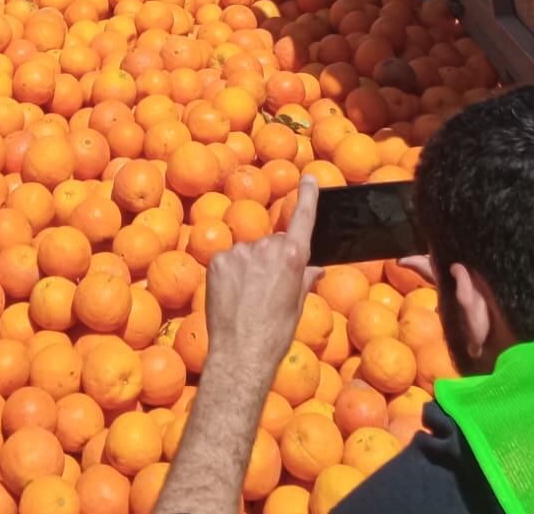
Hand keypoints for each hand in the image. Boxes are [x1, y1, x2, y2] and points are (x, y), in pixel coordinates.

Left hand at [204, 178, 320, 388]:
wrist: (241, 353)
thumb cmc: (276, 333)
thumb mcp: (298, 306)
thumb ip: (305, 279)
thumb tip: (316, 268)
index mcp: (292, 257)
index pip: (302, 218)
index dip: (308, 197)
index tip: (308, 178)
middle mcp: (266, 248)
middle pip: (273, 242)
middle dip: (274, 258)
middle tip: (270, 289)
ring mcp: (239, 252)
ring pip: (250, 252)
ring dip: (251, 266)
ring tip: (248, 298)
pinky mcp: (217, 260)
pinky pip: (229, 260)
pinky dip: (231, 272)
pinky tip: (232, 295)